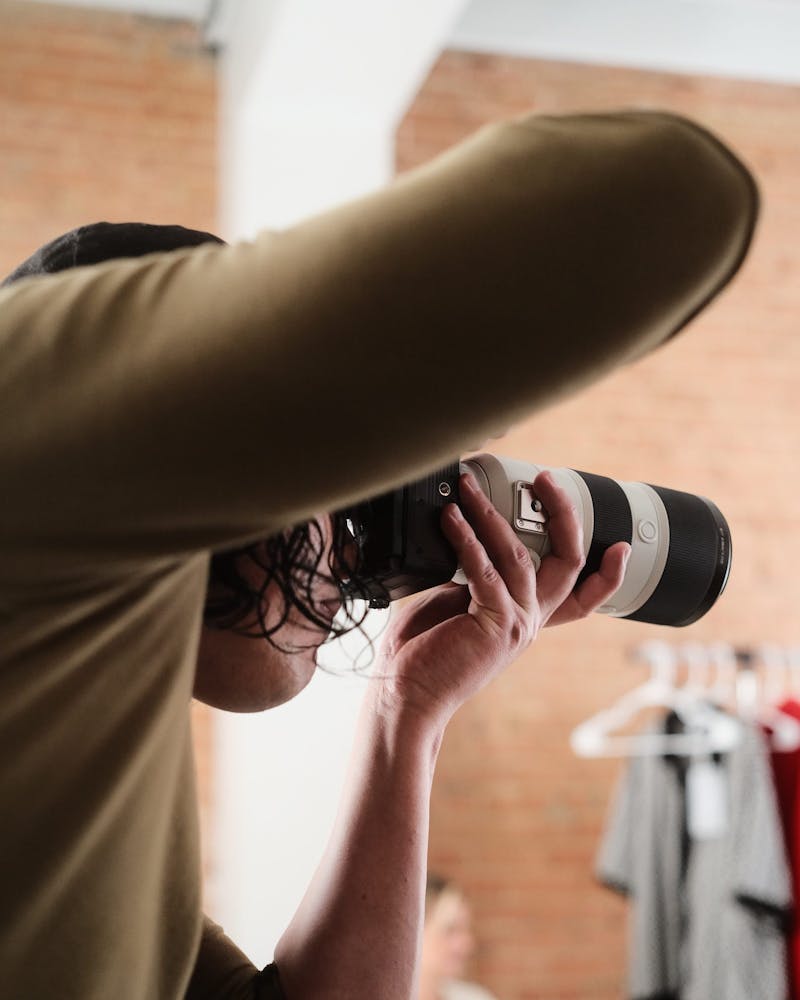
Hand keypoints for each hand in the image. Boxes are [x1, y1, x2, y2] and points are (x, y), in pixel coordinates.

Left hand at [374, 470, 629, 726]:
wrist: (407, 698)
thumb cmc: (421, 654)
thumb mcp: (454, 604)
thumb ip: (472, 575)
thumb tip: (464, 532)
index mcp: (525, 617)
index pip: (582, 598)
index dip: (608, 575)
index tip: (621, 546)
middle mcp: (529, 620)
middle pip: (568, 562)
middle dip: (564, 514)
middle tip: (546, 479)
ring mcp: (516, 622)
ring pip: (519, 554)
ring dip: (490, 513)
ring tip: (468, 488)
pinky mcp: (494, 622)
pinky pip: (484, 568)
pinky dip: (465, 537)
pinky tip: (451, 518)